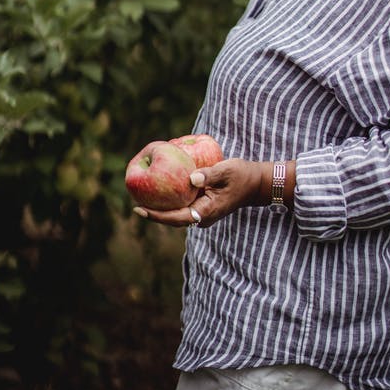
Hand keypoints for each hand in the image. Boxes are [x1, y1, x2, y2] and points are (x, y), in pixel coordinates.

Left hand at [133, 158, 272, 228]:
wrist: (256, 183)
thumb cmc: (242, 176)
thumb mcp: (226, 171)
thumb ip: (209, 174)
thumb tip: (192, 178)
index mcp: (206, 212)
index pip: (176, 218)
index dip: (156, 216)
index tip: (139, 210)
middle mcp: (201, 216)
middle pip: (172, 218)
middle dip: (153, 212)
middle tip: (133, 202)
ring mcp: (202, 212)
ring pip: (176, 212)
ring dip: (161, 206)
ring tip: (141, 196)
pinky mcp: (202, 205)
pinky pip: (182, 204)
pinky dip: (170, 198)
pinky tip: (159, 188)